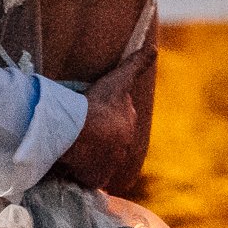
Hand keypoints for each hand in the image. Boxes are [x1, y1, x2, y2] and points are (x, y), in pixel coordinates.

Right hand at [56, 44, 154, 188]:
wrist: (81, 132)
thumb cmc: (99, 104)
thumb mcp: (119, 80)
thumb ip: (137, 64)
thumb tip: (154, 48)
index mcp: (129, 125)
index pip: (121, 121)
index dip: (107, 117)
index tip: (95, 114)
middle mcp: (123, 147)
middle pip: (112, 141)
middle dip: (102, 138)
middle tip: (83, 132)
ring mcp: (110, 164)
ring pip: (101, 159)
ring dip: (92, 156)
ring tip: (75, 148)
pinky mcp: (96, 178)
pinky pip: (90, 176)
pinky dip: (83, 173)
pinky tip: (73, 165)